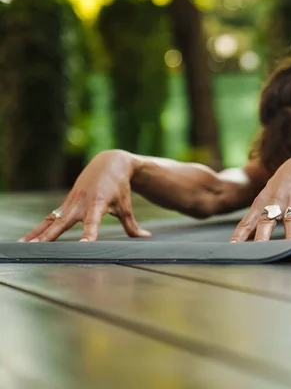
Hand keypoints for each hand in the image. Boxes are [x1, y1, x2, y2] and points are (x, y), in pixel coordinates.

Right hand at [19, 150, 150, 242]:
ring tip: (24, 246)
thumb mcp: (126, 206)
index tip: (84, 246)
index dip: (89, 234)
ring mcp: (70, 203)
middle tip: (39, 249)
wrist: (110, 163)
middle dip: (51, 236)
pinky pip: (49, 218)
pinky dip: (38, 229)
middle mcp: (81, 204)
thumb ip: (132, 225)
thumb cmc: (120, 187)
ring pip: (51, 221)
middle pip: (63, 223)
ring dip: (37, 234)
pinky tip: (27, 240)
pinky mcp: (65, 204)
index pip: (93, 223)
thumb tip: (146, 237)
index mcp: (98, 204)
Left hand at [230, 156, 290, 241]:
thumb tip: (244, 237)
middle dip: (262, 235)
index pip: (248, 220)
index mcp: (262, 202)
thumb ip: (256, 215)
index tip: (232, 246)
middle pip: (267, 221)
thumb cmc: (280, 185)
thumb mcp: (264, 195)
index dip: (240, 234)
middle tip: (258, 248)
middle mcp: (276, 203)